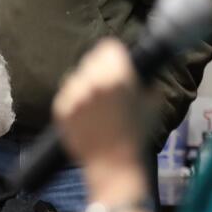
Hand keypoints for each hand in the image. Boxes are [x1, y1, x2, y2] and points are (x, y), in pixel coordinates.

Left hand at [53, 40, 149, 205]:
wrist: (113, 165)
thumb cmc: (137, 135)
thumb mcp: (151, 102)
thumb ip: (144, 80)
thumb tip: (139, 69)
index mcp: (117, 76)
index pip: (109, 47)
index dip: (115, 56)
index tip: (119, 65)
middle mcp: (92, 81)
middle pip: (91, 59)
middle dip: (100, 68)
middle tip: (109, 86)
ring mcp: (73, 94)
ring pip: (77, 75)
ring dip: (85, 83)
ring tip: (97, 103)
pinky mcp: (60, 108)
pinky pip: (67, 93)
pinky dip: (74, 99)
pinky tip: (86, 114)